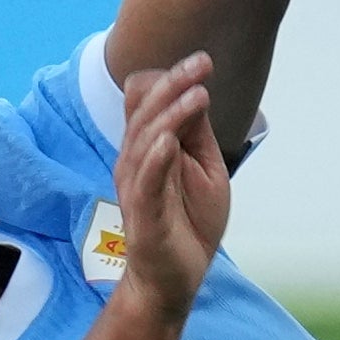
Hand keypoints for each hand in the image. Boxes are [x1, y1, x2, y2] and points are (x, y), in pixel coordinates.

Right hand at [112, 52, 229, 319]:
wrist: (175, 278)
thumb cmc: (188, 221)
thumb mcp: (204, 169)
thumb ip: (196, 134)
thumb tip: (198, 91)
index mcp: (148, 148)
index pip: (147, 103)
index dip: (170, 80)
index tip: (203, 60)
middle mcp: (135, 162)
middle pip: (145, 114)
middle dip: (174, 86)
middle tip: (202, 64)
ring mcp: (137, 187)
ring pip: (145, 142)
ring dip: (170, 116)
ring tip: (197, 94)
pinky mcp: (144, 215)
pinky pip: (145, 183)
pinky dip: (155, 160)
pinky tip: (167, 140)